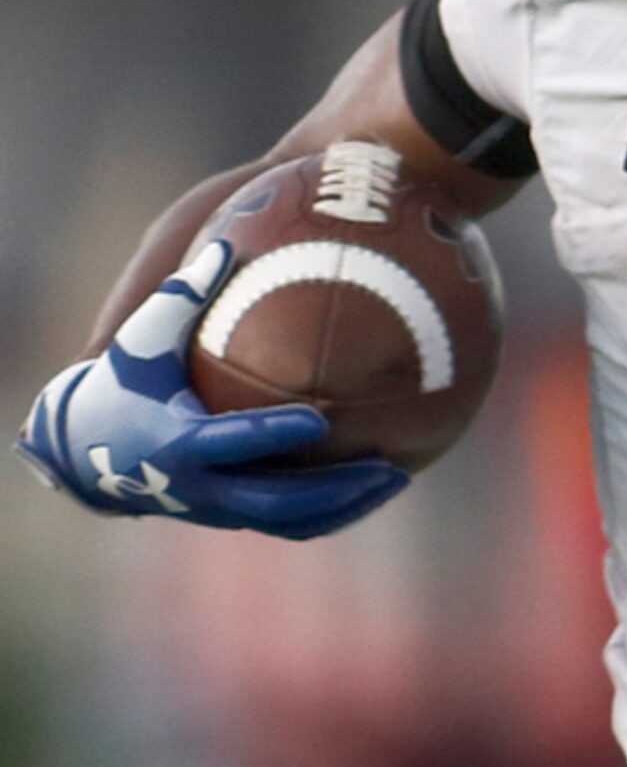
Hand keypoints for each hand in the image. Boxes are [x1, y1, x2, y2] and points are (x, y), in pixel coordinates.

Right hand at [14, 240, 408, 538]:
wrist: (88, 452)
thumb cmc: (122, 380)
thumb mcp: (143, 336)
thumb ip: (183, 295)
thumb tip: (227, 243)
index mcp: (176, 441)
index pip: (234, 442)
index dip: (275, 434)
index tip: (322, 417)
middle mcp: (199, 486)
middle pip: (275, 499)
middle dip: (332, 488)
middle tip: (388, 464)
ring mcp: (217, 510)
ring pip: (289, 521)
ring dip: (344, 506)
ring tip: (398, 479)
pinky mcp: (232, 517)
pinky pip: (290, 524)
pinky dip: (333, 512)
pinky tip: (376, 486)